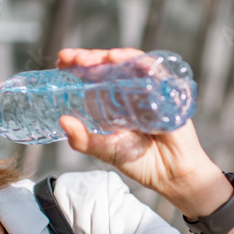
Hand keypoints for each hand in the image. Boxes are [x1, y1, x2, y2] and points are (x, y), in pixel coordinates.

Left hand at [55, 48, 219, 201]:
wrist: (172, 176)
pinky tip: (127, 61)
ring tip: (95, 59)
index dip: (77, 66)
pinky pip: (155, 71)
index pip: (93, 77)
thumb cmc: (141, 162)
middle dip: (90, 58)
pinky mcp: (167, 92)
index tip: (61, 61)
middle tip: (72, 58)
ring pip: (129, 63)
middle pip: (109, 66)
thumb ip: (84, 139)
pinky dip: (141, 63)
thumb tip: (62, 121)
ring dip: (112, 57)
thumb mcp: (106, 150)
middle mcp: (129, 92)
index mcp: (112, 103)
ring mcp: (148, 90)